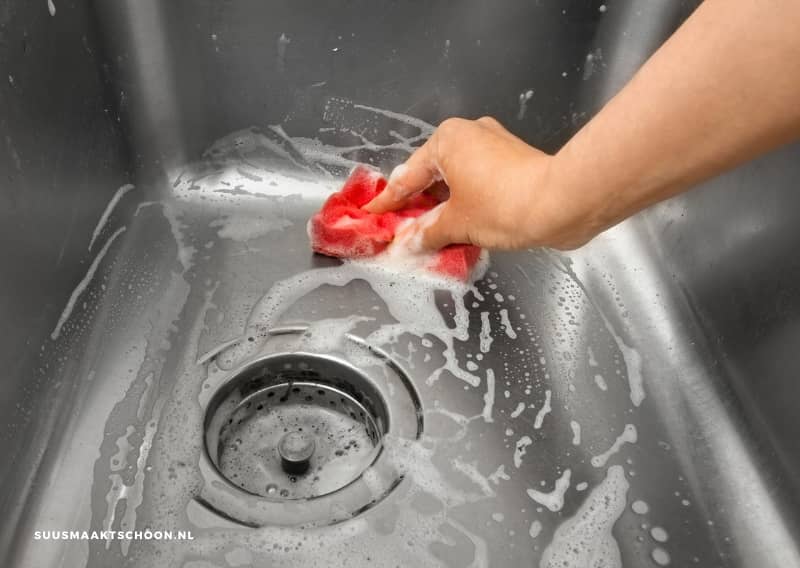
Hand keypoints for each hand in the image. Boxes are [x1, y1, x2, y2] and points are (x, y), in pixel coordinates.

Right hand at [363, 117, 598, 250]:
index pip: (408, 176)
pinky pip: (477, 183)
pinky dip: (464, 203)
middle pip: (432, 174)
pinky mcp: (513, 163)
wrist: (561, 203)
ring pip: (456, 180)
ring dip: (442, 207)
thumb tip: (407, 244)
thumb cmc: (503, 206)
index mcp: (448, 140)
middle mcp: (470, 135)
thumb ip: (426, 233)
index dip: (388, 201)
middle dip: (418, 205)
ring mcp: (494, 147)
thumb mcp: (456, 223)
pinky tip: (458, 227)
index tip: (372, 214)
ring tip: (427, 234)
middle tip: (400, 229)